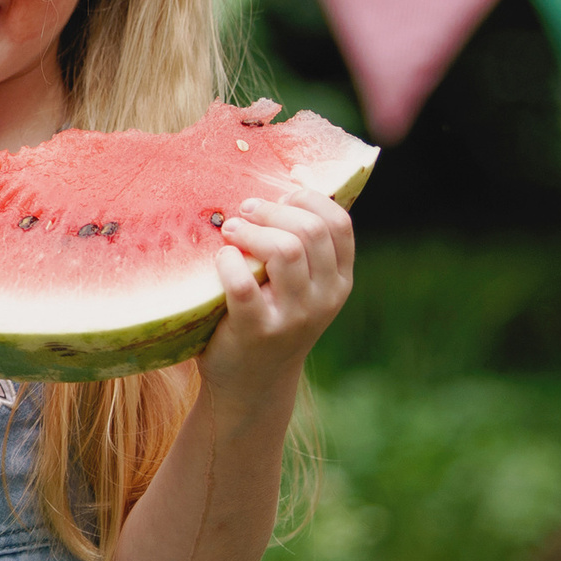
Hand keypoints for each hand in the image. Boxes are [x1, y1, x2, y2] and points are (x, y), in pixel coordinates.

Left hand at [204, 189, 354, 402]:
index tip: (280, 192)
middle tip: (244, 211)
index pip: (339, 224)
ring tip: (230, 230)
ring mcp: (294, 317)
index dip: (308, 198)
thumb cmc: (270, 318)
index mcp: (339, 281)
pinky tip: (220, 259)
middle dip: (273, 209)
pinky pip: (244, 283)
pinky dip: (228, 262)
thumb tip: (297, 175)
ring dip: (252, 230)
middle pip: (310, 230)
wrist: (251, 384)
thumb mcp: (299, 284)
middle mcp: (325, 299)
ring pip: (285, 250)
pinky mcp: (258, 330)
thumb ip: (302, 240)